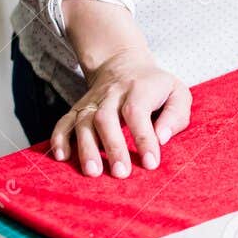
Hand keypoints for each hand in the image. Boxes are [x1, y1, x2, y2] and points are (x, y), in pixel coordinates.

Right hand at [52, 0, 191, 177]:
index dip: (143, 138)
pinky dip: (60, 138)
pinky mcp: (79, 108)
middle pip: (106, 119)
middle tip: (121, 173)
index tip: (150, 163)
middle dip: (113, 147)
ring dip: (86, 148)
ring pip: (83, 122)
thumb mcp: (177, 93)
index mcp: (139, 89)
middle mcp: (113, 94)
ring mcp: (93, 101)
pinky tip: (61, 157)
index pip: (137, 113)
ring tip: (92, 172)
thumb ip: (175, 115)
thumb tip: (162, 138)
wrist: (123, 64)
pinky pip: (64, 121)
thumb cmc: (155, 87)